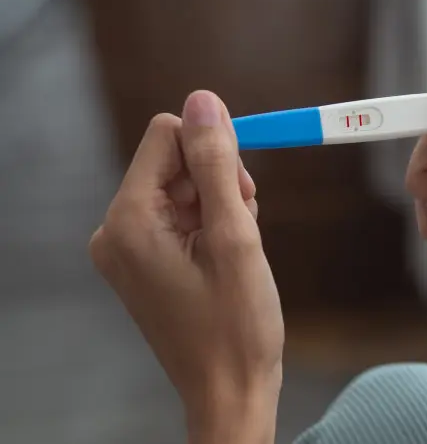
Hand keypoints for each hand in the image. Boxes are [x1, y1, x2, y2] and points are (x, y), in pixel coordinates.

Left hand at [89, 91, 282, 442]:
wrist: (230, 390)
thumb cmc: (236, 324)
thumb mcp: (235, 235)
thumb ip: (217, 164)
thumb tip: (203, 100)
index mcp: (128, 222)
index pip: (165, 136)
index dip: (213, 147)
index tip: (244, 186)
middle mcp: (115, 231)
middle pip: (172, 161)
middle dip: (218, 179)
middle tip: (247, 222)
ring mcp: (127, 249)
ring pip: (181, 187)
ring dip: (219, 203)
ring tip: (240, 244)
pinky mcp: (144, 262)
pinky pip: (178, 216)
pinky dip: (211, 223)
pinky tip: (230, 253)